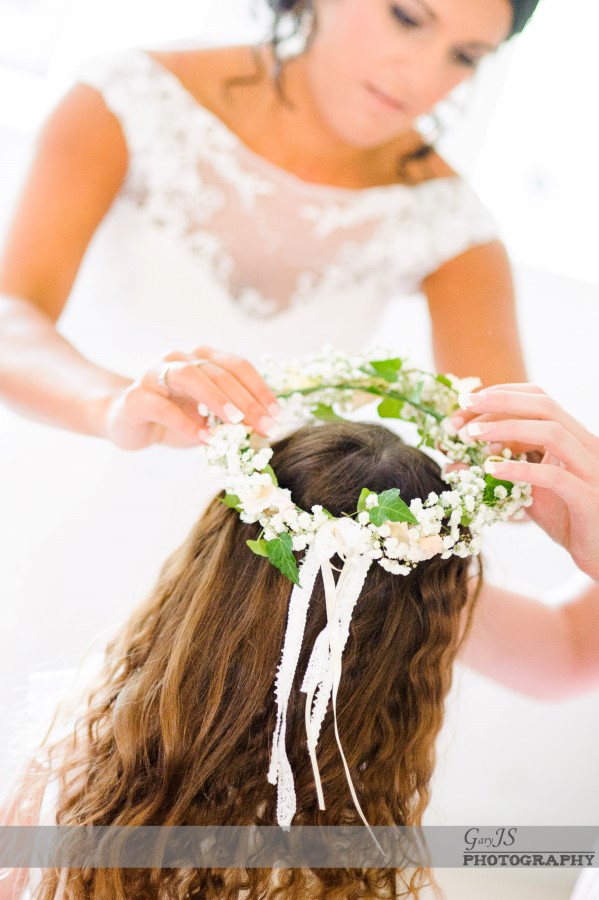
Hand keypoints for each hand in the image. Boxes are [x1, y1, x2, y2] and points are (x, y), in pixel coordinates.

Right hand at [102, 346, 279, 450]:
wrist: (129, 424)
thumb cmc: (176, 418)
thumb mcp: (209, 417)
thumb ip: (233, 418)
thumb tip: (265, 429)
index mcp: (201, 359)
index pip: (237, 366)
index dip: (260, 389)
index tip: (276, 414)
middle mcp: (179, 359)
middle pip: (219, 371)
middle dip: (246, 401)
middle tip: (264, 426)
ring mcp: (155, 374)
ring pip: (191, 377)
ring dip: (218, 400)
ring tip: (236, 423)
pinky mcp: (136, 397)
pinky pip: (163, 407)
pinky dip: (186, 423)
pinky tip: (204, 438)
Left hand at [450, 384, 598, 579]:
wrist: (598, 551)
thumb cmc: (565, 517)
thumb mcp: (525, 490)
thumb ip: (494, 473)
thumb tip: (451, 463)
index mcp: (571, 436)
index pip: (538, 398)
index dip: (501, 395)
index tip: (465, 403)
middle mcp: (584, 444)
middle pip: (544, 405)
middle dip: (500, 401)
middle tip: (463, 406)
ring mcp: (590, 468)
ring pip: (552, 432)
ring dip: (507, 429)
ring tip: (471, 436)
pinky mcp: (588, 496)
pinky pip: (555, 476)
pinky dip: (521, 470)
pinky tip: (493, 470)